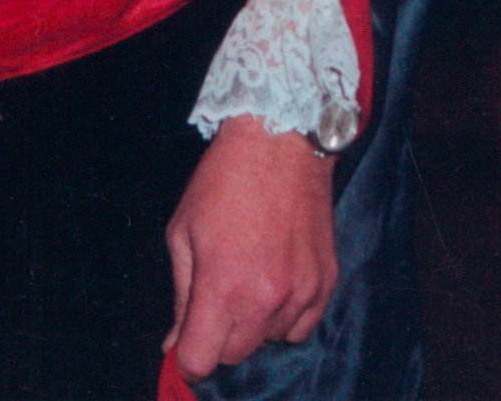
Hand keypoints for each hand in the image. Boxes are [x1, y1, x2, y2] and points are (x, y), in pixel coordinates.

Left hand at [163, 113, 337, 383]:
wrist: (281, 139)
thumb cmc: (223, 179)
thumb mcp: (184, 230)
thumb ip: (181, 294)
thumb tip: (173, 344)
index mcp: (222, 287)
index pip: (200, 360)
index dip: (187, 354)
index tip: (187, 337)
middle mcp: (265, 299)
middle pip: (235, 356)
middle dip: (219, 336)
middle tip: (217, 295)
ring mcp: (301, 292)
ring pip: (270, 340)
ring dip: (255, 323)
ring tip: (249, 276)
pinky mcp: (326, 282)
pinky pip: (303, 327)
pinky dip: (287, 316)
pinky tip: (277, 280)